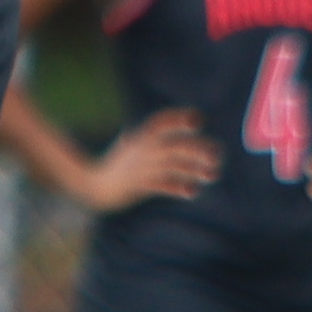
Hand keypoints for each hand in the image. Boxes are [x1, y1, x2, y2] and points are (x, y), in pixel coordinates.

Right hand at [84, 108, 217, 210]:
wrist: (93, 185)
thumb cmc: (113, 164)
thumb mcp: (127, 146)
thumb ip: (141, 136)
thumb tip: (152, 127)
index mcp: (139, 138)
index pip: (160, 123)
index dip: (178, 120)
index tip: (198, 120)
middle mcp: (141, 150)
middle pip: (173, 146)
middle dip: (196, 150)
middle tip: (217, 155)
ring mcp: (139, 168)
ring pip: (171, 167)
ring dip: (193, 171)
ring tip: (212, 174)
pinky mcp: (137, 185)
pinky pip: (161, 186)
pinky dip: (177, 188)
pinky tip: (192, 192)